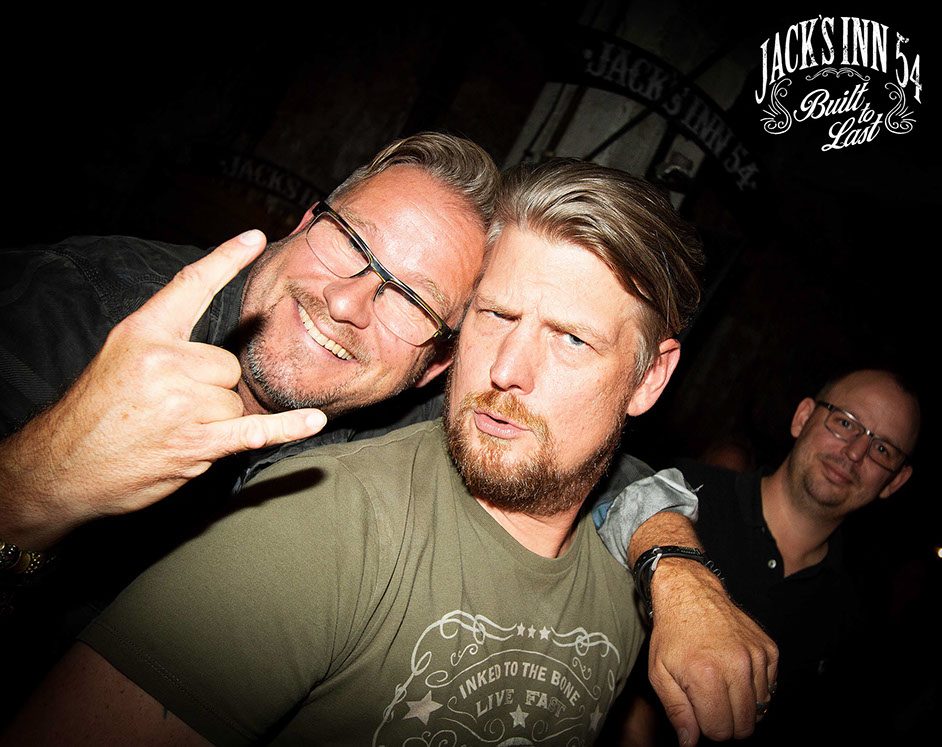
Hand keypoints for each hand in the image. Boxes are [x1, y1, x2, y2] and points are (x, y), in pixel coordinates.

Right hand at [0, 230, 326, 549]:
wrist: (64, 467)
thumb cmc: (96, 411)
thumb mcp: (119, 357)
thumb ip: (166, 344)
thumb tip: (218, 354)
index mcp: (144, 332)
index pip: (191, 285)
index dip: (225, 260)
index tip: (254, 238)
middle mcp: (165, 362)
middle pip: (227, 366)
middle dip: (211, 389)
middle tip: (171, 406)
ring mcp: (182, 404)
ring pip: (235, 402)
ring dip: (216, 421)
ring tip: (174, 429)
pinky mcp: (196, 442)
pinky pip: (253, 431)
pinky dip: (285, 429)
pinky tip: (314, 421)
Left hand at [647, 558, 777, 744]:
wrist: (691, 594)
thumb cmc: (673, 633)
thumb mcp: (660, 673)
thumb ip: (677, 711)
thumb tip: (690, 742)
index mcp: (706, 674)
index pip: (720, 730)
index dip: (707, 727)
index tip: (698, 711)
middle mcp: (736, 665)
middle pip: (744, 725)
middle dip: (726, 721)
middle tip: (710, 702)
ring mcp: (756, 656)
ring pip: (761, 709)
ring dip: (742, 705)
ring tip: (721, 684)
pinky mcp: (769, 649)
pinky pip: (771, 688)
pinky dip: (755, 688)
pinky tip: (735, 673)